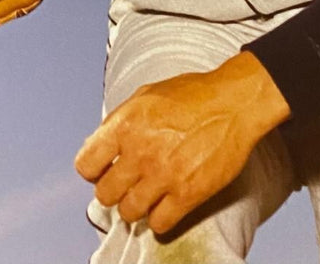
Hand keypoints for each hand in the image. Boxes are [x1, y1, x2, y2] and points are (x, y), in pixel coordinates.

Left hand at [74, 50, 290, 234]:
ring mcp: (163, 175)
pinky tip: (166, 205)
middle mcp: (140, 152)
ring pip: (128, 212)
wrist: (234, 103)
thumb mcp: (146, 94)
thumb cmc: (193, 94)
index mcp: (125, 124)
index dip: (94, 169)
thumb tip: (101, 144)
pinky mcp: (188, 194)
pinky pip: (159, 224)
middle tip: (127, 183)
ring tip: (147, 194)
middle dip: (114, 189)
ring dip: (136, 205)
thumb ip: (120, 120)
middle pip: (105, 194)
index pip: (85, 165)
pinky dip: (159, 219)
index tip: (104, 169)